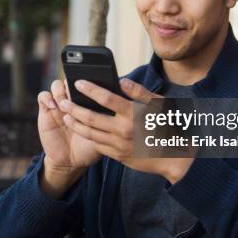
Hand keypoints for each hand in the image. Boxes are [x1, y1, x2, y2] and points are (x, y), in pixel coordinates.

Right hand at [37, 79, 101, 172]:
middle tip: (77, 90)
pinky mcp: (46, 111)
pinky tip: (54, 106)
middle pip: (71, 80)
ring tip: (65, 101)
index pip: (87, 83)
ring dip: (60, 90)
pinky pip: (43, 96)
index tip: (94, 82)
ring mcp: (59, 105)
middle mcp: (73, 100)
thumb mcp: (102, 133)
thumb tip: (118, 104)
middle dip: (73, 83)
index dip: (89, 81)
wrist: (70, 161)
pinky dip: (47, 97)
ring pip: (57, 85)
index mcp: (87, 102)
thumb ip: (107, 119)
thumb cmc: (89, 147)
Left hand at [59, 78, 193, 182]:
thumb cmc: (167, 125)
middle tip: (62, 101)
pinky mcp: (118, 156)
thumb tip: (121, 81)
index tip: (78, 83)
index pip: (106, 98)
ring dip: (76, 124)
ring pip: (91, 134)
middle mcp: (124, 130)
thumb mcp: (158, 104)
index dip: (90, 89)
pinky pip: (98, 146)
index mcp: (133, 114)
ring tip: (66, 116)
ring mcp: (120, 145)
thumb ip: (139, 92)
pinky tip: (81, 130)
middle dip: (74, 108)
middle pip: (91, 118)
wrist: (174, 156)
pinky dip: (87, 137)